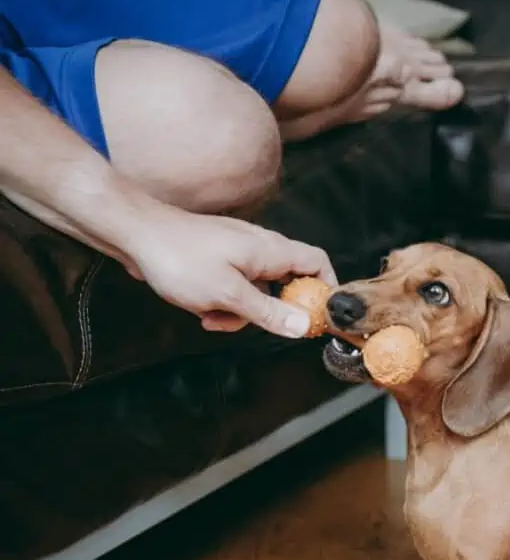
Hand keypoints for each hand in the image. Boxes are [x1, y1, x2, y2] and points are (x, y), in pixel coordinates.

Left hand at [123, 204, 337, 337]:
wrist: (134, 234)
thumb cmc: (179, 258)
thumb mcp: (228, 294)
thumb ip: (268, 312)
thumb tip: (302, 325)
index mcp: (271, 251)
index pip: (318, 263)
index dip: (326, 288)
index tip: (318, 315)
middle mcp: (260, 248)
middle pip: (287, 283)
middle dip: (272, 311)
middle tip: (257, 325)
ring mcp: (238, 253)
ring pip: (256, 291)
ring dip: (240, 311)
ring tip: (213, 316)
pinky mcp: (218, 260)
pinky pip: (234, 287)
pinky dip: (223, 303)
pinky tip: (200, 308)